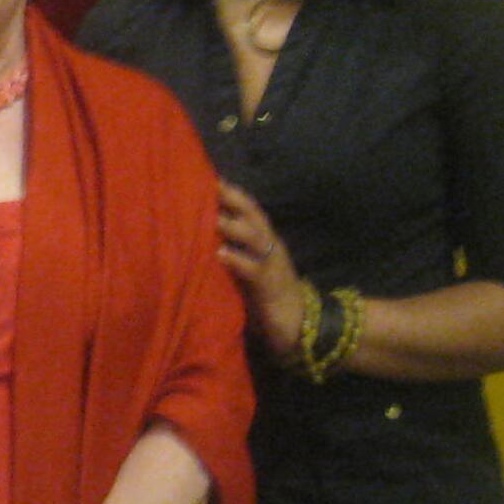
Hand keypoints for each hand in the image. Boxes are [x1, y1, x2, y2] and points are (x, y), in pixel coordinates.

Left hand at [212, 182, 306, 352]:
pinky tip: (221, 254)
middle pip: (255, 217)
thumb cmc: (268, 296)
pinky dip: (238, 261)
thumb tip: (205, 238)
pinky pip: (255, 270)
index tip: (212, 179)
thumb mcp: (249, 270)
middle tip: (213, 186)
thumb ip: (234, 253)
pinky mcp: (270, 286)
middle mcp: (271, 247)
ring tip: (215, 219)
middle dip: (235, 200)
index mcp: (266, 242)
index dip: (234, 195)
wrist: (299, 324)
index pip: (251, 212)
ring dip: (236, 227)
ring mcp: (273, 265)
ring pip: (257, 238)